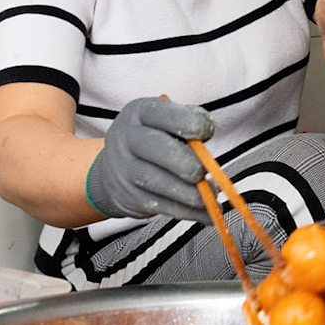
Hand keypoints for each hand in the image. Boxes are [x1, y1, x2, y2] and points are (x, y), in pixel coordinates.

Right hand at [86, 97, 214, 221]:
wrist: (112, 169)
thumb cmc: (151, 139)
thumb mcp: (164, 121)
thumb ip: (188, 121)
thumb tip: (209, 127)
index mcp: (139, 112)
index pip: (163, 113)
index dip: (190, 122)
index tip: (208, 132)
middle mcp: (127, 138)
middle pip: (158, 149)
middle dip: (187, 162)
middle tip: (204, 171)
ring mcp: (125, 170)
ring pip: (159, 182)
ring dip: (191, 193)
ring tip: (212, 195)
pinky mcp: (130, 197)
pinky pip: (163, 206)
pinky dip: (189, 211)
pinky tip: (206, 211)